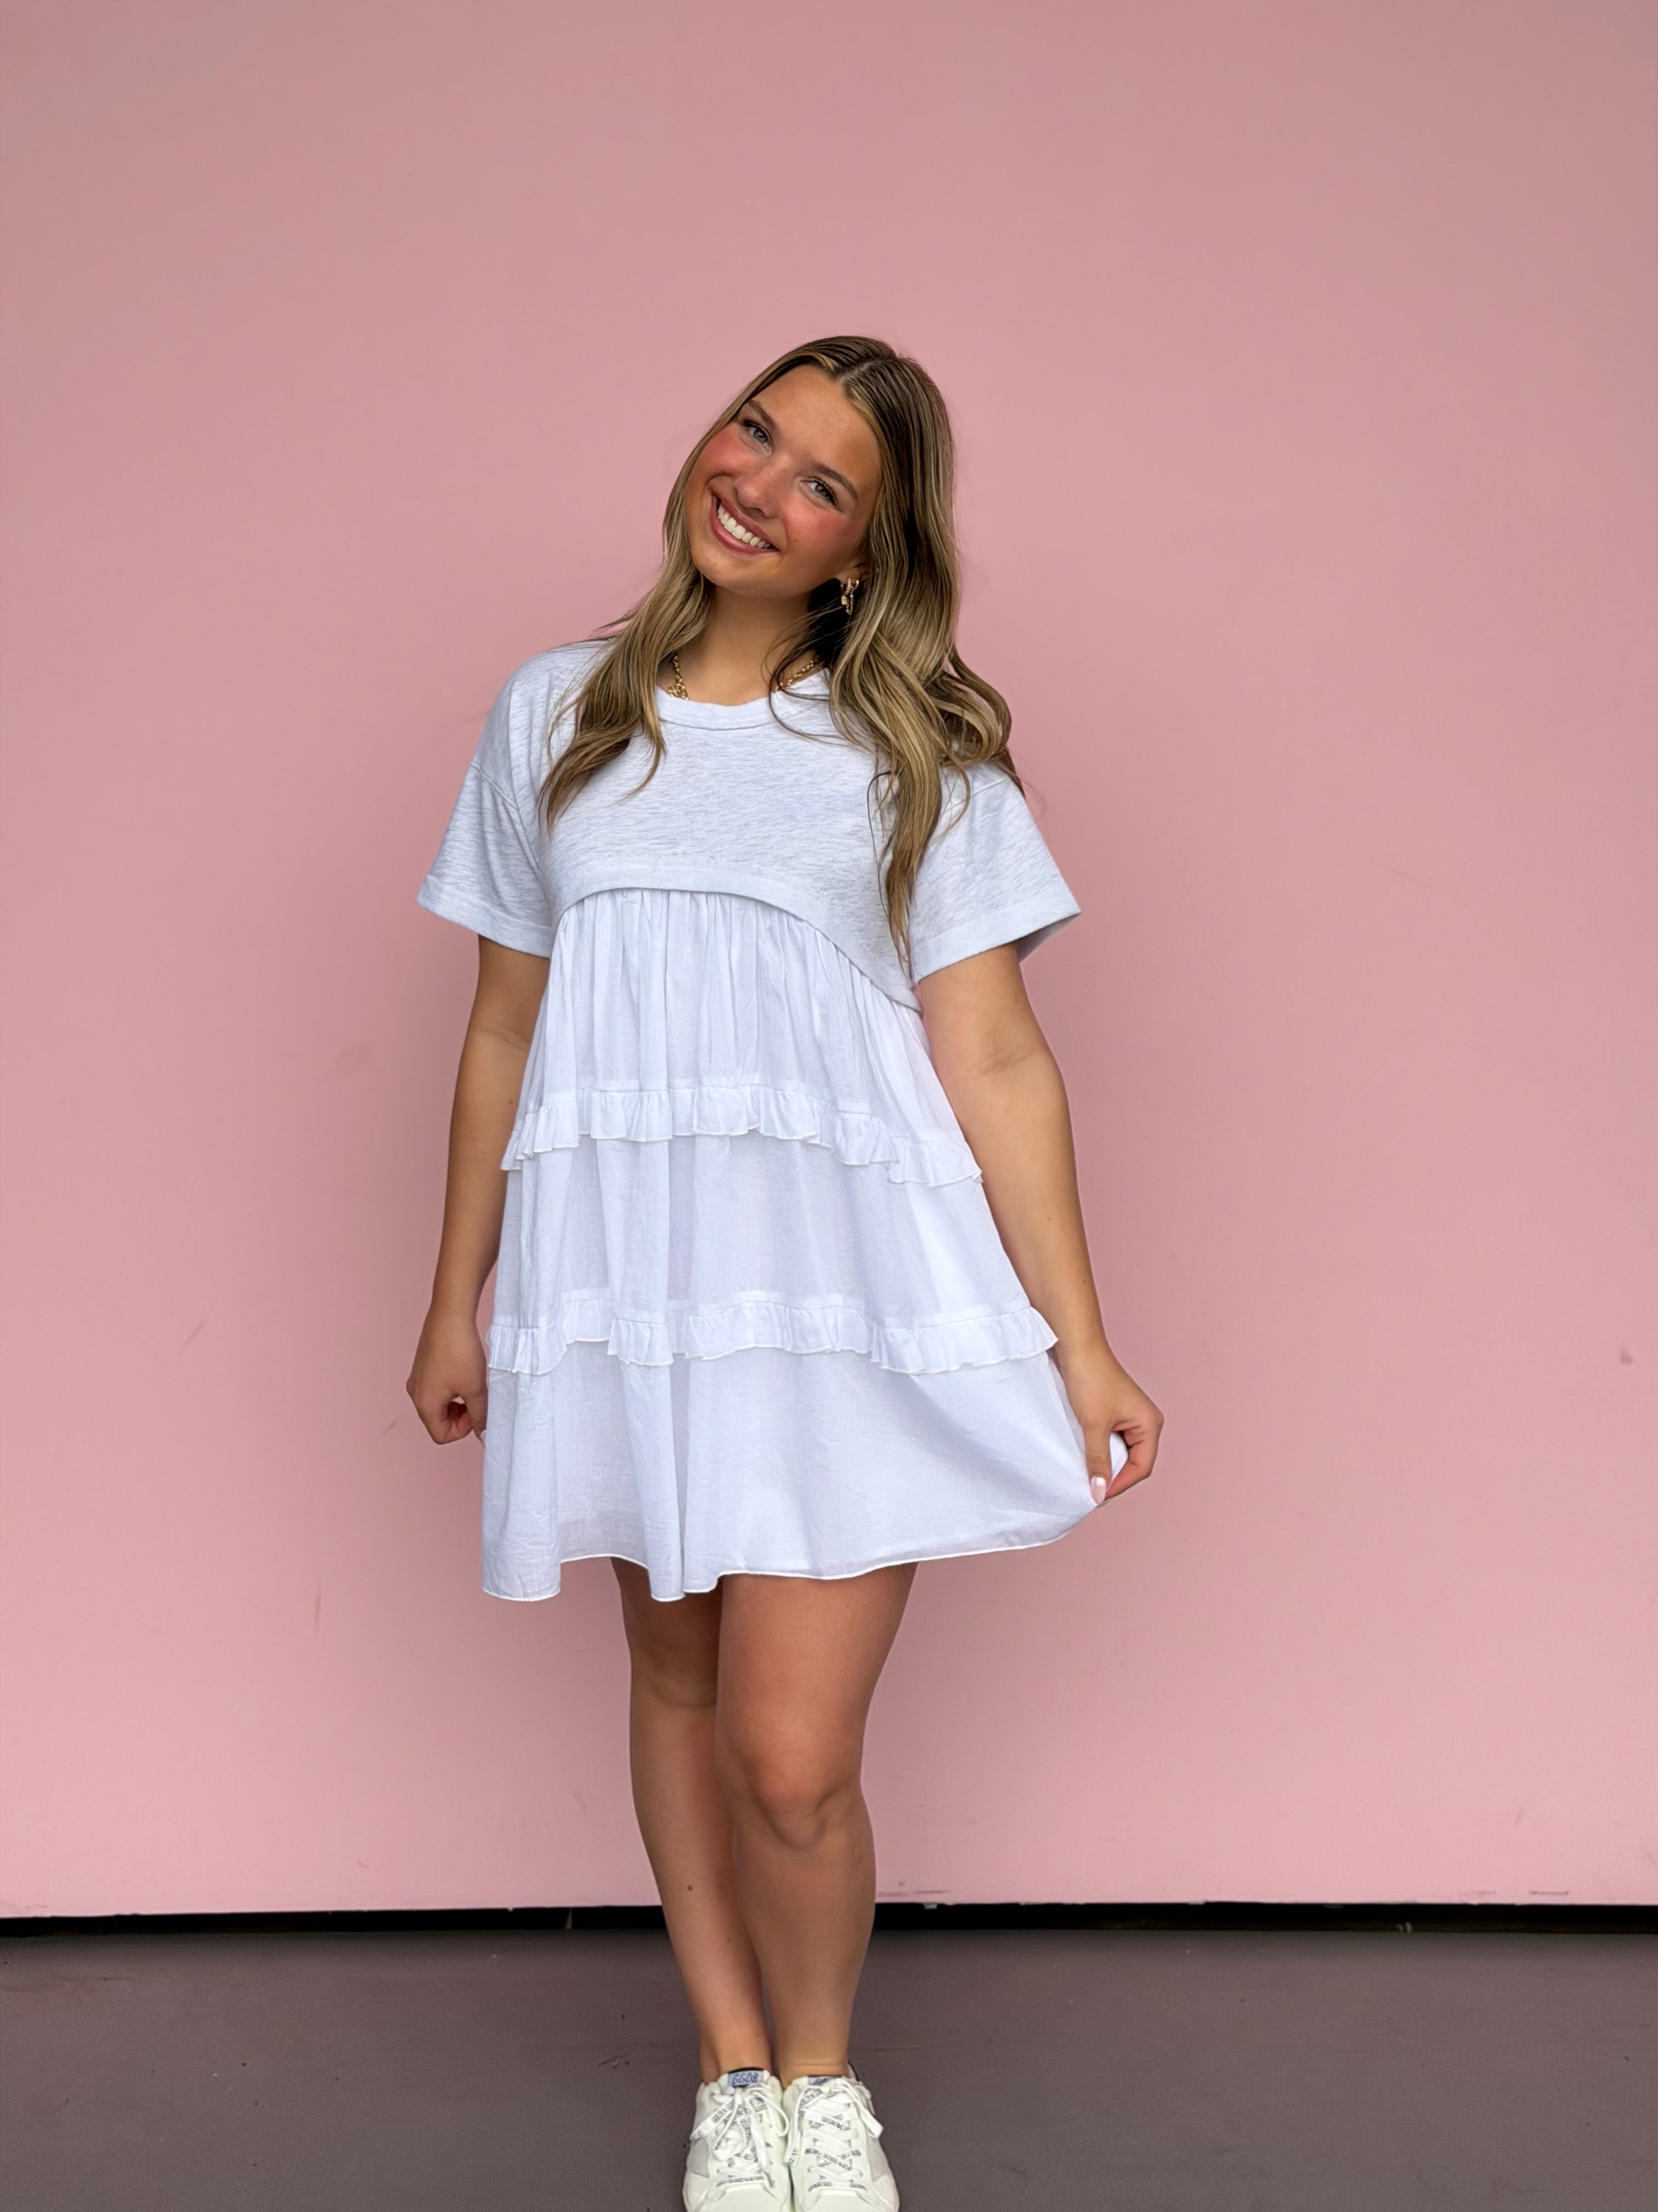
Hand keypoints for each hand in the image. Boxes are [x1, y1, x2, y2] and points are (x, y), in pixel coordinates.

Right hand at [407, 1306, 488, 1443]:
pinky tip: (465, 1372)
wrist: (451, 1315)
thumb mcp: (475, 1389)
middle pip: (438, 1421)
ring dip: (457, 1402)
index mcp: (425, 1403)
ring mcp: (418, 1378)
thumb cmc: (460, 1351)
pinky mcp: (423, 1366)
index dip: (463, 1430)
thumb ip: (480, 1416)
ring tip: (473, 1384)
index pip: (441, 1435)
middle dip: (460, 1416)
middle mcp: (416, 1393)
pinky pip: (437, 1388)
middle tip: (478, 1399)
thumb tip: (484, 1435)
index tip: (477, 1411)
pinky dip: (452, 1388)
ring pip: (439, 1404)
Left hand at [1055, 1343, 1162, 1502]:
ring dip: (1105, 1463)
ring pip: (1120, 1452)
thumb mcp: (1093, 1426)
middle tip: (1090, 1489)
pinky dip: (1098, 1450)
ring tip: (1086, 1474)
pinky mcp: (1114, 1413)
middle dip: (1113, 1476)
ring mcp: (1130, 1417)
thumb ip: (1097, 1461)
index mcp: (1150, 1424)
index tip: (1097, 1496)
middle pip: (1133, 1462)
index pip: (1141, 1468)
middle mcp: (1145, 1421)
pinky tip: (1083, 1456)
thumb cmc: (1090, 1379)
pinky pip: (1110, 1440)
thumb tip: (1098, 1494)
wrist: (1076, 1346)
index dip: (1120, 1484)